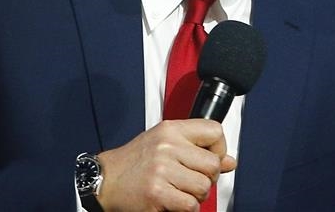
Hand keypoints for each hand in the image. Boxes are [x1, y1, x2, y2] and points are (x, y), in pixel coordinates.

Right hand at [95, 119, 236, 211]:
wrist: (105, 179)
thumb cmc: (135, 162)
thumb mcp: (165, 144)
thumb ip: (196, 149)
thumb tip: (229, 161)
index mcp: (170, 130)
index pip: (214, 131)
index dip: (219, 149)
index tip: (211, 158)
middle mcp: (167, 146)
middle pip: (212, 165)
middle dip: (207, 178)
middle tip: (191, 180)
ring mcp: (161, 170)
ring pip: (203, 187)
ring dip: (195, 195)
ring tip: (179, 191)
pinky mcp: (157, 193)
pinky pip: (190, 205)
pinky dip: (186, 208)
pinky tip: (172, 201)